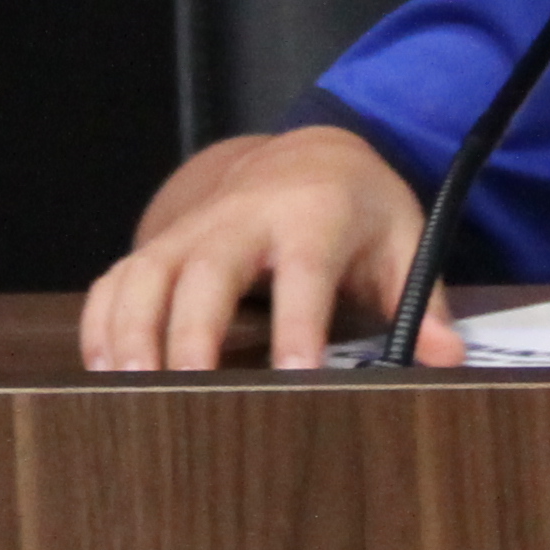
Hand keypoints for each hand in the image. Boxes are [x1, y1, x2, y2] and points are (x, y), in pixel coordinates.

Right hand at [79, 126, 453, 370]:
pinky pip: (116, 281)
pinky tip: (102, 374)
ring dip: (133, 333)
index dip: (297, 325)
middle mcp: (241, 219)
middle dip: (191, 332)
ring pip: (146, 275)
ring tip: (129, 394)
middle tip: (184, 393)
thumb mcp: (405, 242)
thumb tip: (447, 360)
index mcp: (311, 218)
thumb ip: (422, 304)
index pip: (304, 272)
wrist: (307, 156)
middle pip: (205, 272)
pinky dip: (102, 324)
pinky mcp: (160, 244)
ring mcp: (191, 231)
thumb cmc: (359, 210)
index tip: (294, 378)